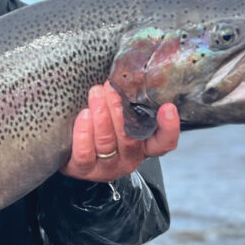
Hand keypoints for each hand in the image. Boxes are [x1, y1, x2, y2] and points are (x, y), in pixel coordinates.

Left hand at [60, 82, 179, 182]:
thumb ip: (130, 103)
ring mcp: (108, 167)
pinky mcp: (85, 170)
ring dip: (101, 115)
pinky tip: (84, 115)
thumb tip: (128, 74)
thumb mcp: (121, 117)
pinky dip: (84, 132)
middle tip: (111, 88)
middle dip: (120, 110)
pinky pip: (85, 152)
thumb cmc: (102, 128)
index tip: (167, 107)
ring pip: (106, 142)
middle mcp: (129, 158)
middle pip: (130, 137)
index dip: (169, 128)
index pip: (164, 142)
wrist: (74, 154)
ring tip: (95, 94)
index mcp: (144, 146)